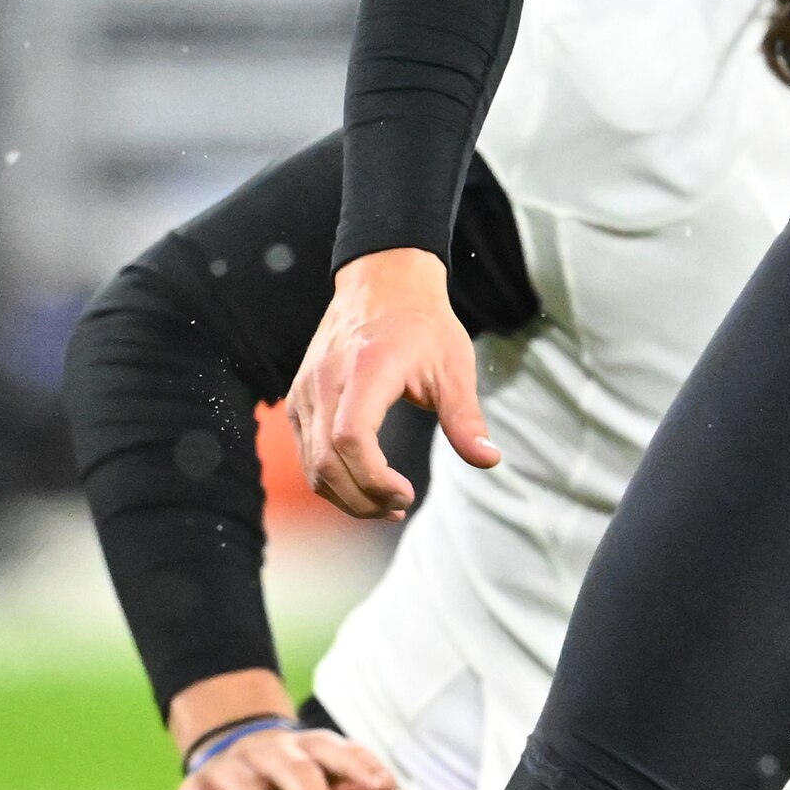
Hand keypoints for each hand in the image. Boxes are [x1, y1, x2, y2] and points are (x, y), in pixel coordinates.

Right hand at [164, 670, 438, 789]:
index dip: (363, 767)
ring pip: (244, 787)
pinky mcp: (199, 788)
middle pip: (296, 769)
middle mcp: (276, 752)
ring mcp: (236, 768)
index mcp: (318, 749)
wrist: (238, 751)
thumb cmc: (308, 782)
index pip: (343, 752)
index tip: (384, 787)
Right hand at [285, 248, 490, 518]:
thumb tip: (490, 460)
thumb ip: (466, 417)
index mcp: (366, 369)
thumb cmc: (423, 323)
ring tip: (386, 503)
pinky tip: (363, 484)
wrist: (382, 281)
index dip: (374, 479)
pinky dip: (330, 478)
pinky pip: (305, 452)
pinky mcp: (299, 398)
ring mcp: (305, 390)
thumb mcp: (454, 366)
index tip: (407, 494)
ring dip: (345, 496)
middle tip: (399, 507)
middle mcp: (325, 381)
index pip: (351, 439)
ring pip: (310, 464)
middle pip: (325, 462)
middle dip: (362, 499)